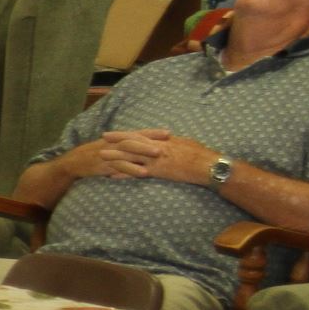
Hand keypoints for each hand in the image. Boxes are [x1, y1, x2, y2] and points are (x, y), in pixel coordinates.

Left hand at [92, 129, 219, 184]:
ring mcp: (155, 160)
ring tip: (101, 156)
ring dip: (115, 156)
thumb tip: (163, 140)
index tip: (112, 133)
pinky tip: (113, 176)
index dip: (124, 134)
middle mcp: (156, 148)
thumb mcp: (183, 143)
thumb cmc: (200, 154)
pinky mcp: (158, 172)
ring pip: (131, 156)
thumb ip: (170, 142)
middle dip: (115, 141)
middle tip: (101, 140)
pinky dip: (124, 174)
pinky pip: (136, 172)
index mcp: (162, 140)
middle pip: (131, 142)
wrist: (207, 165)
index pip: (139, 135)